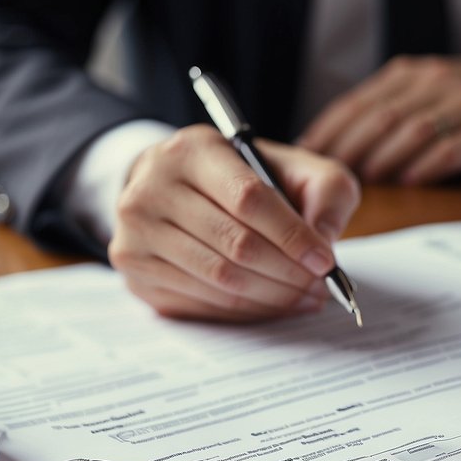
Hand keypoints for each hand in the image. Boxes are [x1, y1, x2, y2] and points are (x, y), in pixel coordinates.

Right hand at [108, 125, 359, 321]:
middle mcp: (152, 187)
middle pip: (235, 244)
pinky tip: (272, 305)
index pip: (248, 198)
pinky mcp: (134, 269)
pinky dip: (246, 310)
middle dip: (288, 273)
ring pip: (219, 279)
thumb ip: (325, 192)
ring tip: (305, 298)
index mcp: (193, 150)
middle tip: (320, 287)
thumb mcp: (292, 167)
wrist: (178, 190)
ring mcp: (136, 231)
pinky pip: (200, 302)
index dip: (292, 235)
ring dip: (272, 297)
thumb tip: (324, 240)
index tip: (325, 261)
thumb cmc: (243, 180)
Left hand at [298, 56, 460, 183]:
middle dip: (351, 148)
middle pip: (382, 116)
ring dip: (384, 159)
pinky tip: (409, 181)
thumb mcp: (423, 97)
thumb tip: (326, 150)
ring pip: (414, 131)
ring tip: (364, 183)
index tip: (306, 154)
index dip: (330, 129)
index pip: (359, 101)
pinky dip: (426, 166)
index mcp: (410, 74)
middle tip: (331, 177)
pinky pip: (452, 149)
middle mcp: (435, 82)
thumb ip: (383, 115)